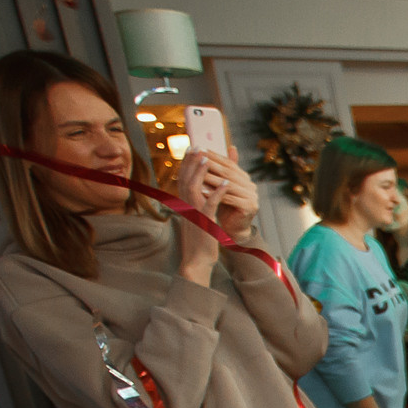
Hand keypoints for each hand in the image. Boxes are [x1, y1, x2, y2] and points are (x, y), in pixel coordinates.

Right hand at [174, 151, 228, 280]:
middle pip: (185, 179)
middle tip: (197, 146)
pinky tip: (225, 184)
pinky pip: (210, 205)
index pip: (183, 179)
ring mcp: (194, 214)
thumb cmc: (199, 241)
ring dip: (201, 172)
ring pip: (194, 188)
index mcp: (184, 205)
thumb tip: (200, 193)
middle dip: (191, 161)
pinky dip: (217, 193)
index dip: (187, 163)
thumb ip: (197, 205)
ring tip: (207, 158)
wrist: (197, 261)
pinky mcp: (204, 223)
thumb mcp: (197, 219)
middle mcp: (186, 207)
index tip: (192, 149)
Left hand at [200, 149, 258, 241]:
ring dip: (212, 179)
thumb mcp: (220, 185)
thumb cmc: (224, 205)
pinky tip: (203, 192)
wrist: (232, 228)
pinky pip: (230, 199)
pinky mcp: (250, 207)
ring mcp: (252, 196)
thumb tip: (216, 150)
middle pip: (228, 173)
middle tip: (197, 158)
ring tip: (198, 174)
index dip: (214, 156)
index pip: (228, 163)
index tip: (199, 149)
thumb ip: (219, 169)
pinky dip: (216, 194)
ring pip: (228, 185)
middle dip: (211, 165)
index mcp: (245, 178)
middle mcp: (251, 186)